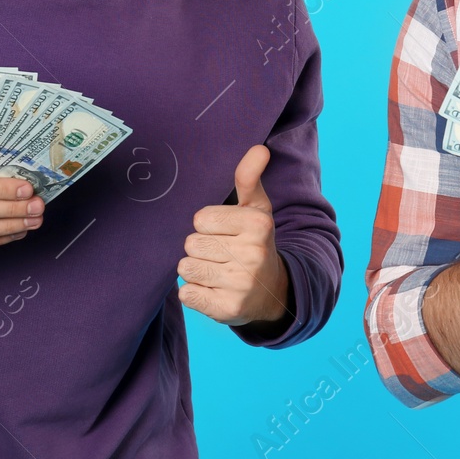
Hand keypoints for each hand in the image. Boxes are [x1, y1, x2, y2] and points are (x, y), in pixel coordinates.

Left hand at [178, 144, 291, 327]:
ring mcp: (241, 284)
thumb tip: (259, 148)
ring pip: (186, 268)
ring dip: (197, 271)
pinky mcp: (228, 309)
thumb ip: (249, 178)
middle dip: (201, 249)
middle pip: (191, 244)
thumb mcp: (256, 209)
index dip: (208, 226)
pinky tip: (215, 291)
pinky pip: (187, 295)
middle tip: (223, 255)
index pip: (200, 218)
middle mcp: (253, 254)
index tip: (226, 233)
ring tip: (219, 272)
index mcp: (258, 223)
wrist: (273, 291)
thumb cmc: (255, 242)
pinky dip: (195, 293)